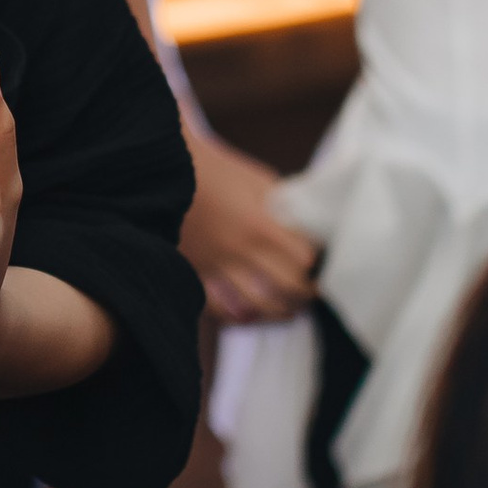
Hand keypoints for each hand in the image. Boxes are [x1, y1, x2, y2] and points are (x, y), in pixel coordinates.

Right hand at [182, 129, 317, 321]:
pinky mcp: (194, 271)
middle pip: (285, 287)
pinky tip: (250, 315)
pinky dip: (237, 317)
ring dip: (279, 311)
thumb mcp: (258, 180)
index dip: (315, 262)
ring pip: (255, 305)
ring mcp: (214, 265)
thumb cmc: (217, 170)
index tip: (320, 263)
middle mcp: (238, 250)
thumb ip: (283, 206)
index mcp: (258, 225)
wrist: (168, 170)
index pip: (302, 258)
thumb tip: (306, 227)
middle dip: (305, 292)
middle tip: (313, 291)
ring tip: (291, 310)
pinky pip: (217, 308)